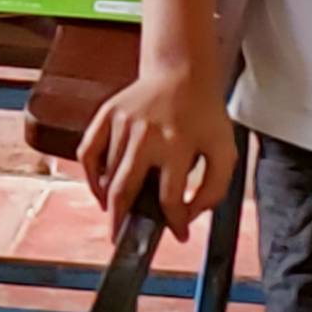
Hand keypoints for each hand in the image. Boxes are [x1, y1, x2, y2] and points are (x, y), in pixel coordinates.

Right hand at [78, 69, 235, 241]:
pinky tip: (100, 188)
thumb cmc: (204, 114)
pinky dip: (89, 175)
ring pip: (107, 175)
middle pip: (123, 190)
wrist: (182, 72)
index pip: (169, 198)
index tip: (178, 232)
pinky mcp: (107, 114)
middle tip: (121, 239)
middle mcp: (145, 134)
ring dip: (111, 200)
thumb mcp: (224, 150)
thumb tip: (188, 216)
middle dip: (121, 221)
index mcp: (177, 144)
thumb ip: (214, 189)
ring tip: (119, 212)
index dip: (175, 221)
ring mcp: (122, 123)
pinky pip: (88, 152)